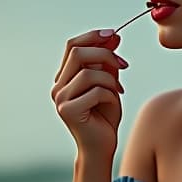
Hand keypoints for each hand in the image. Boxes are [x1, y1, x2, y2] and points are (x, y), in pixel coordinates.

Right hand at [51, 29, 128, 158]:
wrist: (102, 147)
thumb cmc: (105, 116)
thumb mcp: (108, 83)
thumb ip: (107, 62)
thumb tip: (113, 37)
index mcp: (64, 77)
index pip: (72, 46)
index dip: (93, 36)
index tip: (114, 35)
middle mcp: (58, 87)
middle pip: (77, 53)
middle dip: (104, 54)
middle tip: (123, 64)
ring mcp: (61, 99)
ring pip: (88, 73)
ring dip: (110, 79)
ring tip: (117, 91)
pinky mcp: (69, 111)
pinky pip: (96, 91)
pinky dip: (110, 95)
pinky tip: (112, 104)